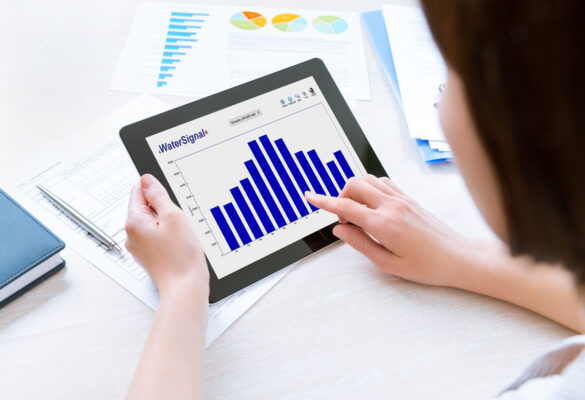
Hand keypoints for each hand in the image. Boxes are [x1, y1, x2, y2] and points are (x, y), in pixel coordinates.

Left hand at [125, 174, 208, 302]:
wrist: (185, 288)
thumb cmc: (181, 257)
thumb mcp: (173, 217)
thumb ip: (158, 196)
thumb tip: (147, 180)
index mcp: (133, 221)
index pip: (138, 191)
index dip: (156, 191)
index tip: (169, 200)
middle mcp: (132, 234)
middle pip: (145, 207)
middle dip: (164, 209)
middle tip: (178, 221)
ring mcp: (139, 247)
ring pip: (153, 222)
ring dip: (168, 223)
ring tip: (180, 235)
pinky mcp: (149, 256)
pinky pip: (157, 236)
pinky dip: (169, 236)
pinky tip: (179, 244)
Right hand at [305, 175, 476, 287]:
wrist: (458, 257)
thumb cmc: (428, 266)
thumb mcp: (387, 264)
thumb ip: (360, 243)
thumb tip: (340, 230)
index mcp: (384, 224)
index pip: (345, 206)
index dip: (323, 201)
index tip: (310, 197)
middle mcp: (392, 206)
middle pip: (354, 184)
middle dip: (340, 196)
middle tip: (344, 219)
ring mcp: (402, 199)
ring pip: (368, 179)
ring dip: (355, 191)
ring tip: (357, 213)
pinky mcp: (409, 198)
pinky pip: (383, 182)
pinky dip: (371, 188)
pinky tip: (372, 205)